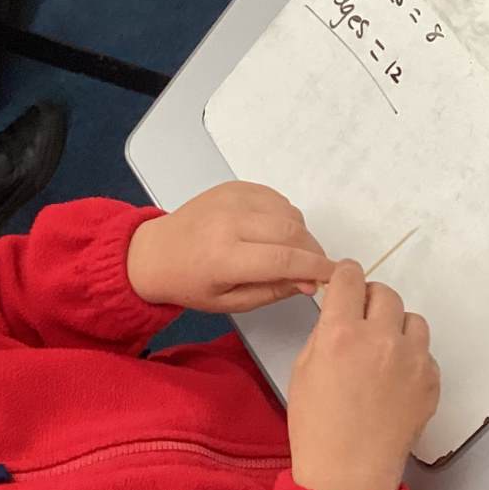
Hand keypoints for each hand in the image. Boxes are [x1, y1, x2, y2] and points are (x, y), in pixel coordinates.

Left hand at [126, 182, 334, 312]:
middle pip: (292, 232)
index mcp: (224, 257)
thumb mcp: (230, 302)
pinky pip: (276, 199)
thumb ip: (272, 291)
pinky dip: (285, 217)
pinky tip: (274, 234)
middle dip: (313, 251)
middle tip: (315, 269)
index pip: (284, 259)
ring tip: (290, 254)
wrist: (154, 252)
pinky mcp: (233, 187)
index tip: (334, 276)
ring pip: (288, 213)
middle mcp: (229, 222)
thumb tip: (309, 283)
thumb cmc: (190, 283)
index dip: (316, 268)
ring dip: (300, 234)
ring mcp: (231, 199)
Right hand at [286, 261, 439, 489]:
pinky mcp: (431, 380)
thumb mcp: (302, 370)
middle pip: (385, 294)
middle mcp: (380, 339)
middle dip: (371, 302)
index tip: (347, 283)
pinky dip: (412, 359)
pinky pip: (426, 353)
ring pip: (412, 320)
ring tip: (383, 353)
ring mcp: (412, 360)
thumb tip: (340, 311)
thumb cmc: (316, 427)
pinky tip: (394, 382)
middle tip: (362, 321)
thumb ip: (324, 333)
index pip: (350, 278)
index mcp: (340, 333)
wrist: (348, 474)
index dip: (346, 276)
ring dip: (396, 328)